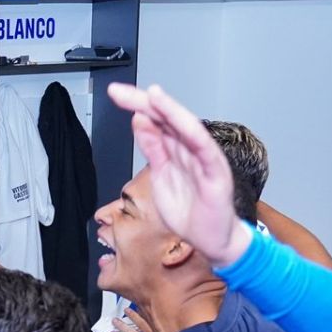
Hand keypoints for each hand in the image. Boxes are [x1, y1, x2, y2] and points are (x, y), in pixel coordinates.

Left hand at [106, 83, 251, 268]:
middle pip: (167, 118)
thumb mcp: (161, 176)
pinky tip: (178, 119)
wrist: (212, 240)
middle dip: (143, 102)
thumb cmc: (190, 211)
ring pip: (185, 127)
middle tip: (119, 92)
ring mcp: (203, 158)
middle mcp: (190, 148)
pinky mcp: (215, 172)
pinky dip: (190, 131)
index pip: (155, 120)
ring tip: (151, 95)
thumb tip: (139, 122)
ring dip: (168, 109)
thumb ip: (153, 149)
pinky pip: (203, 147)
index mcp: (175, 148)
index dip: (136, 105)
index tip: (116, 94)